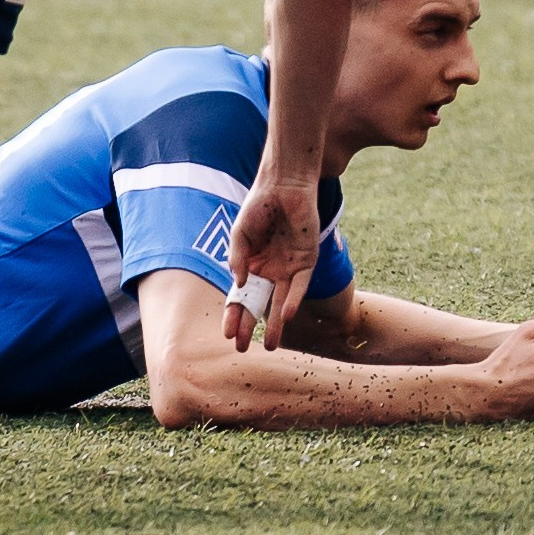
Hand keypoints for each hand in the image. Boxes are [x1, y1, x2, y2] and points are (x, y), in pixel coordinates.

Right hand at [222, 178, 318, 352]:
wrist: (284, 185)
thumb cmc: (259, 205)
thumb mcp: (240, 232)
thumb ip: (237, 257)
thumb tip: (238, 283)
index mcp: (250, 265)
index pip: (240, 296)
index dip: (233, 315)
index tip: (226, 334)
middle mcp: (269, 270)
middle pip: (258, 304)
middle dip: (249, 326)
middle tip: (241, 349)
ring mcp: (288, 268)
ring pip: (280, 302)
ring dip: (276, 323)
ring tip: (270, 345)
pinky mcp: (307, 261)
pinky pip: (300, 286)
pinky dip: (293, 300)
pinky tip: (287, 315)